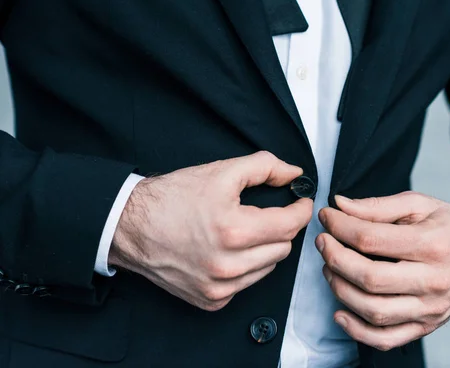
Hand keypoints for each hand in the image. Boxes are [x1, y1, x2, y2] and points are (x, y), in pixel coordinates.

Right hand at [110, 151, 312, 310]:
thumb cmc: (171, 199)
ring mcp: (219, 287)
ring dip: (265, 249)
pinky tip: (229, 252)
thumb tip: (293, 173)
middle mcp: (228, 266)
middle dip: (281, 227)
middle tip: (268, 213)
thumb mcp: (220, 172)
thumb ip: (264, 167)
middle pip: (283, 247)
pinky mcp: (211, 300)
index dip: (301, 210)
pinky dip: (246, 268)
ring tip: (244, 232)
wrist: (130, 226)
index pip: (290, 225)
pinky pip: (247, 284)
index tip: (300, 202)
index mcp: (233, 231)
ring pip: (268, 268)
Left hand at [316, 192, 449, 350]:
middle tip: (324, 242)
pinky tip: (341, 313)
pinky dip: (358, 331)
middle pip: (369, 277)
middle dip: (335, 258)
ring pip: (374, 310)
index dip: (340, 227)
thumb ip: (379, 205)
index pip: (371, 239)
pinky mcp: (426, 326)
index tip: (326, 217)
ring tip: (330, 269)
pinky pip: (387, 340)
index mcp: (432, 244)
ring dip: (340, 290)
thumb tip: (340, 206)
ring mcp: (430, 308)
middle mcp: (433, 280)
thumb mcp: (420, 204)